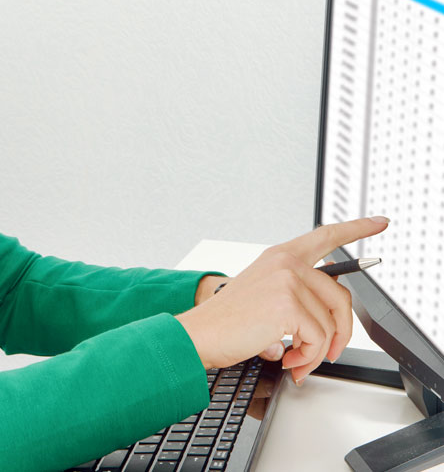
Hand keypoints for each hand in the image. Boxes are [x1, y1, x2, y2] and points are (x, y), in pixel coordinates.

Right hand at [176, 216, 388, 383]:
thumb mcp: (265, 295)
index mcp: (280, 256)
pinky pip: (319, 339)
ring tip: (296, 359)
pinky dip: (308, 357)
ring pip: (331, 324)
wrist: (201, 334)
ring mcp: (287, 281)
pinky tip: (288, 358)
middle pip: (341, 297)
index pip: (326, 236)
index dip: (357, 228)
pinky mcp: (288, 304)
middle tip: (326, 353)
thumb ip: (298, 293)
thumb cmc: (228, 321)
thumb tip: (332, 318)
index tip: (379, 222)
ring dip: (317, 351)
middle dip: (340, 333)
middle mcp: (285, 263)